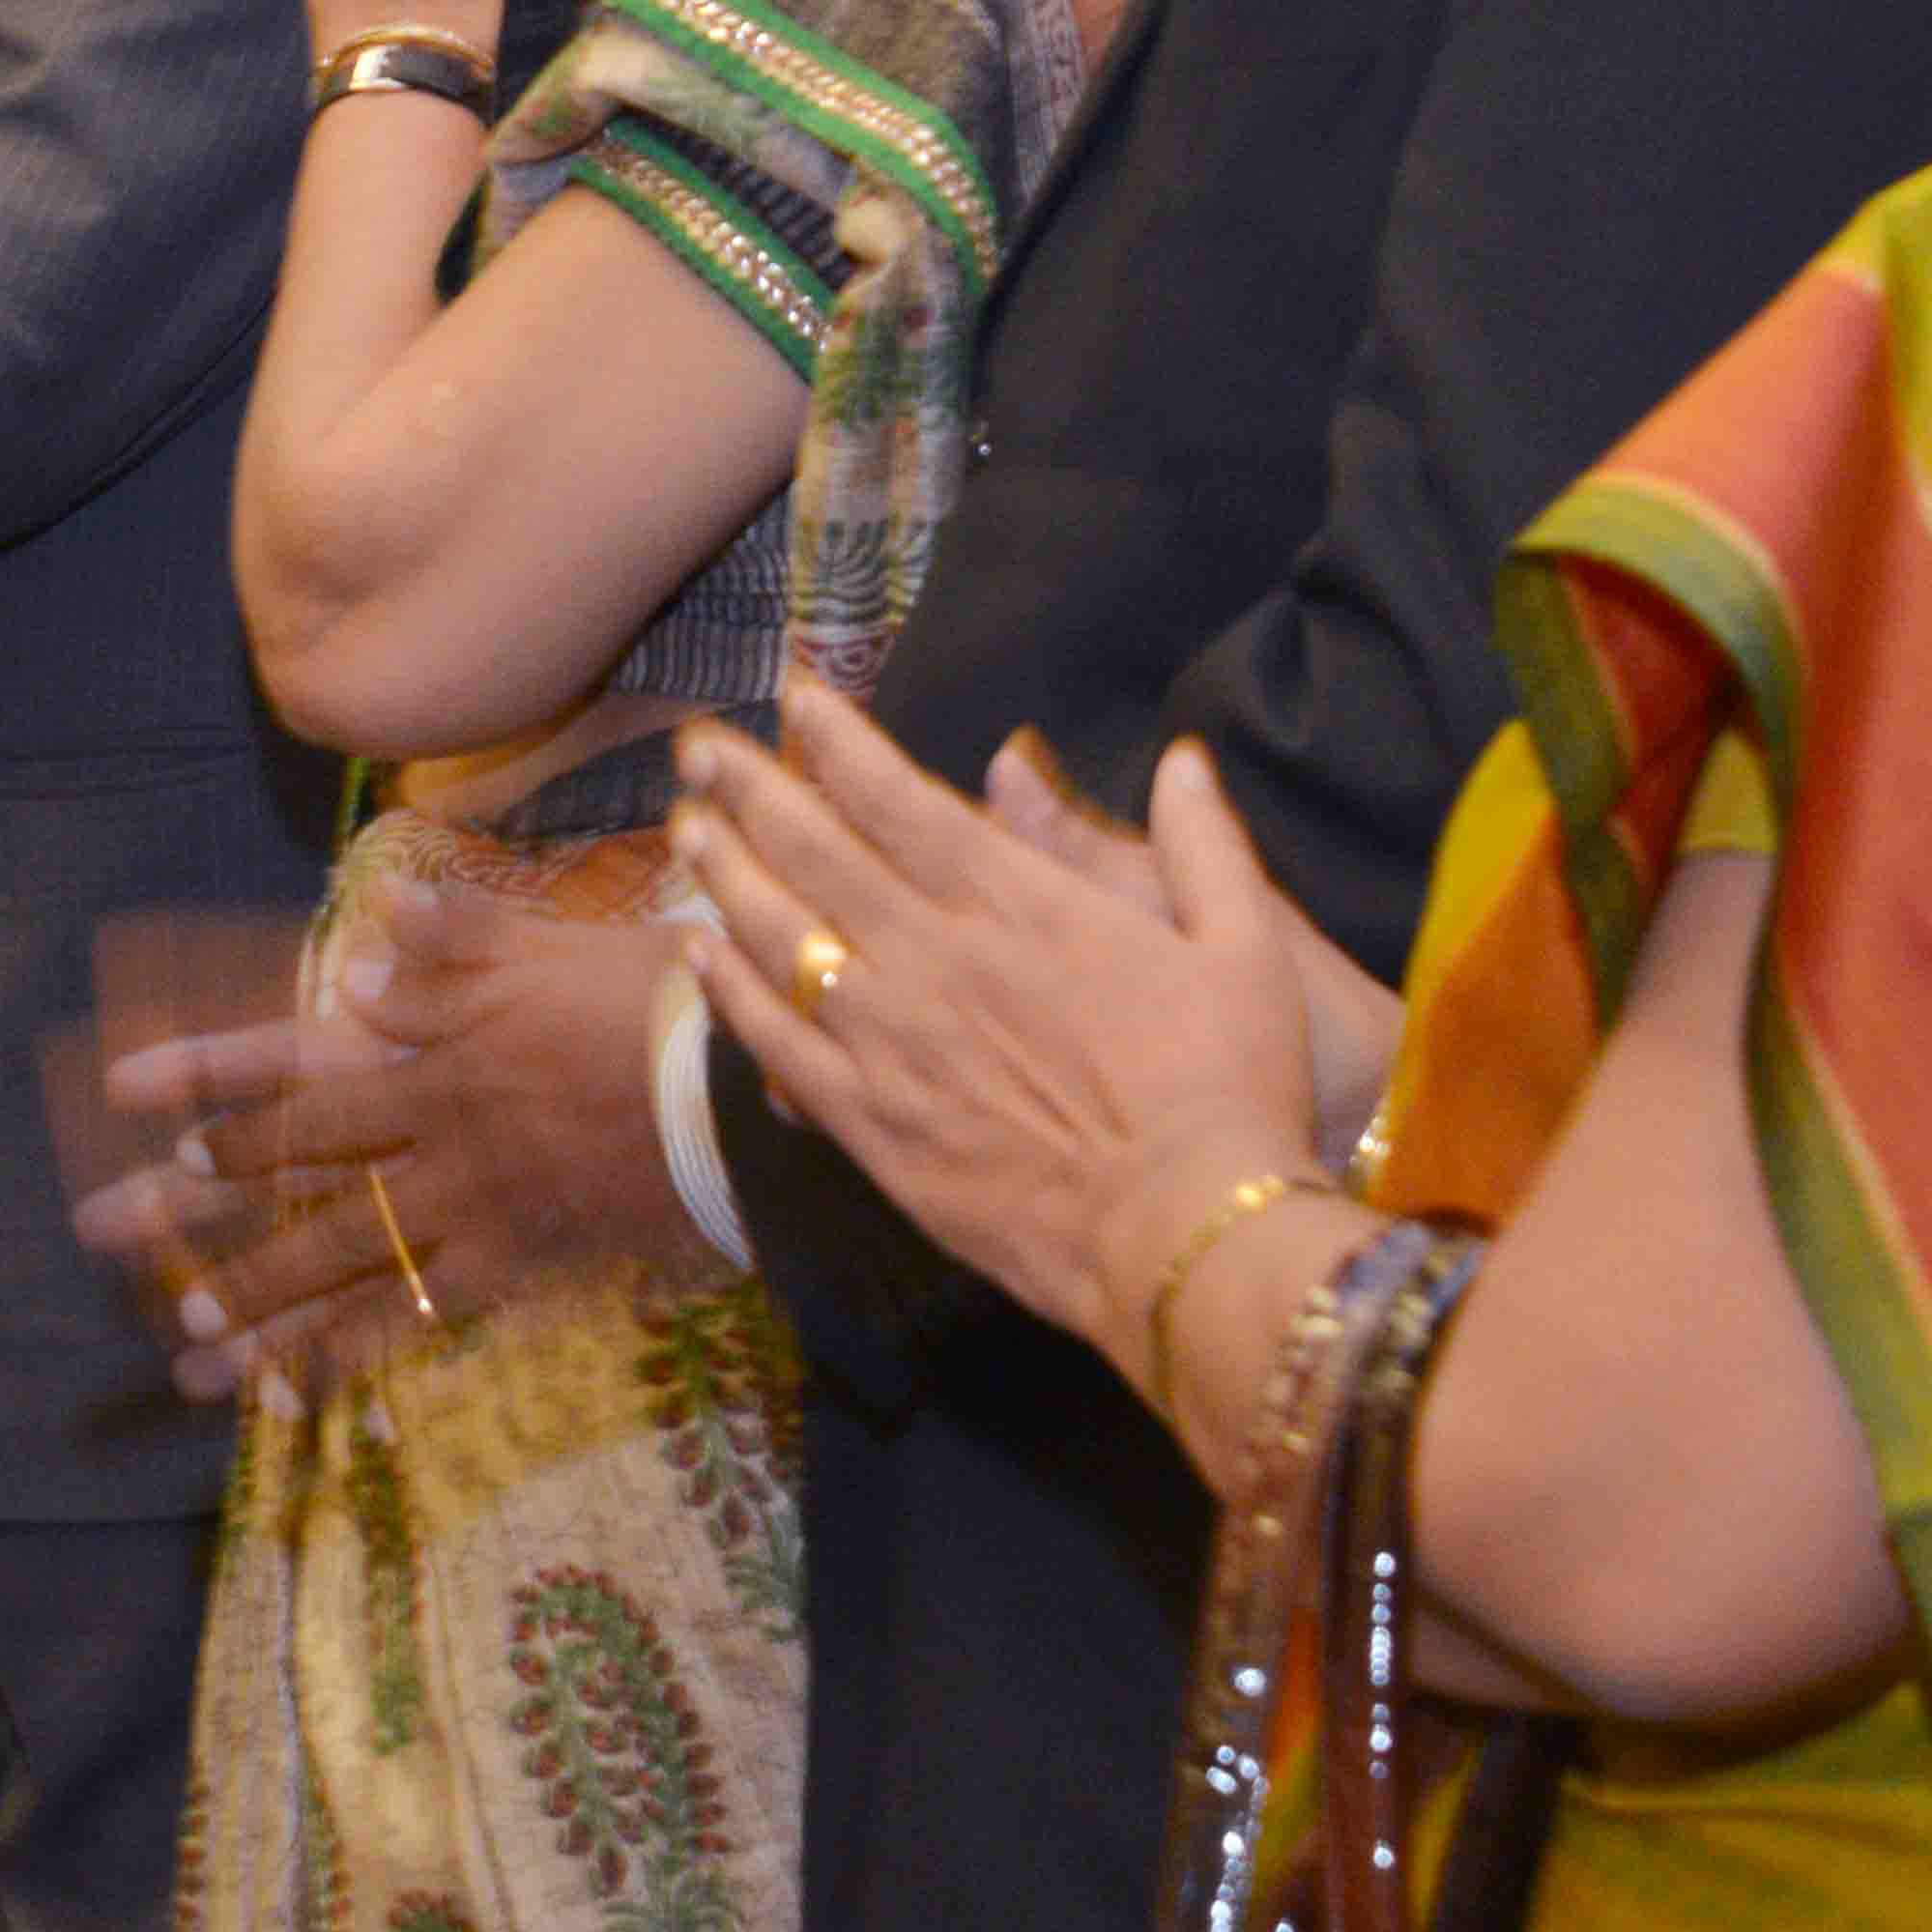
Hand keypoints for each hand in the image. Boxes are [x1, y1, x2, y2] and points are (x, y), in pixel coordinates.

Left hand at [77, 876, 714, 1402]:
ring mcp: (467, 1208)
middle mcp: (428, 1133)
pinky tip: (301, 1393)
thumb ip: (454, 938)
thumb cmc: (650, 1006)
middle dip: (191, 1203)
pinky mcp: (514, 1268)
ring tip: (182, 1342)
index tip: (125, 1089)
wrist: (738, 1101)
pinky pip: (414, 1322)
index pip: (293, 1057)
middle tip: (100, 1230)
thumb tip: (375, 914)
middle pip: (289, 1169)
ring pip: (337, 1260)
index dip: (207, 1072)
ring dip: (255, 1300)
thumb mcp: (548, 947)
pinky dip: (352, 1358)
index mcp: (426, 1049)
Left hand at [674, 687, 1328, 1349]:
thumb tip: (1183, 758)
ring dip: (724, 874)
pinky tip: (695, 955)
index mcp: (1017, 902)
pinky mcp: (871, 1125)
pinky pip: (775, 1044)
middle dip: (750, 789)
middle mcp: (934, 956)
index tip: (792, 696)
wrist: (1183, 1235)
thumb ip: (1205, 845)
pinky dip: (727, 992)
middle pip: (815, 851)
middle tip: (699, 748)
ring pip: (779, 936)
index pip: (899, 797)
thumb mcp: (1247, 948)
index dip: (836, 740)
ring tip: (685, 828)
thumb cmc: (1228, 1088)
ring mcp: (891, 1041)